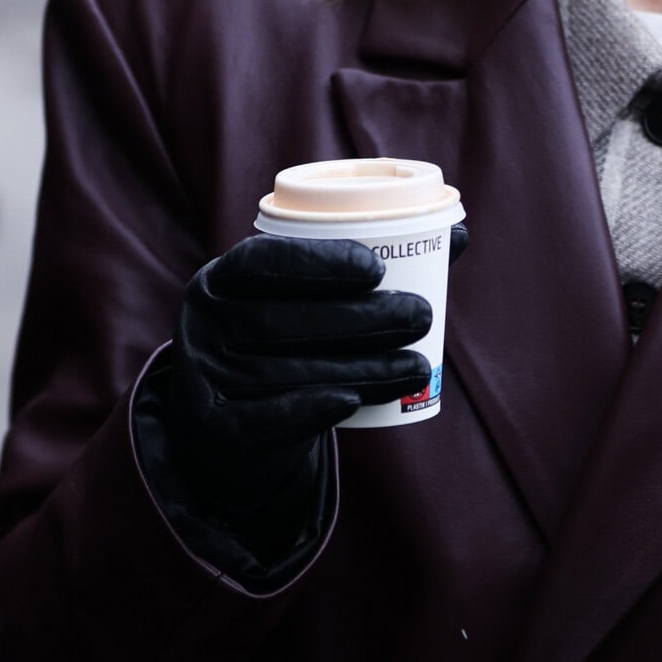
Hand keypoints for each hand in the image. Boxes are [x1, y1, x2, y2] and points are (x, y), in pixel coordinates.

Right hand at [163, 236, 431, 558]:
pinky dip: (311, 409)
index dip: (318, 261)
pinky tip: (355, 400)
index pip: (262, 261)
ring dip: (360, 368)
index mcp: (223, 280)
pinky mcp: (214, 428)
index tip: (376, 268)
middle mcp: (205, 323)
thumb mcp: (307, 303)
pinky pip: (263, 419)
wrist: (227, 429)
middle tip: (420, 314)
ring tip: (417, 365)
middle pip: (282, 320)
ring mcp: (205, 376)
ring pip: (288, 370)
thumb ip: (369, 272)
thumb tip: (456, 231)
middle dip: (360, 318)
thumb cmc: (284, 346)